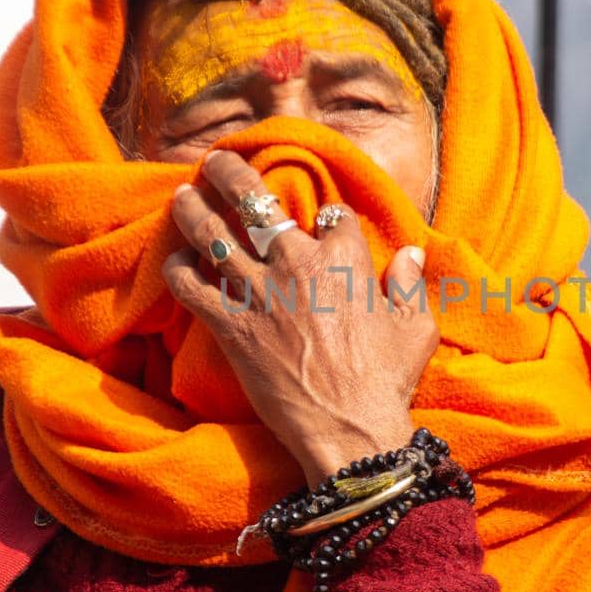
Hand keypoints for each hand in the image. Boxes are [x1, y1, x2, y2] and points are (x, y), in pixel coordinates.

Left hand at [161, 150, 438, 487]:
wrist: (349, 430)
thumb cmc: (387, 382)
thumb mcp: (415, 329)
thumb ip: (410, 285)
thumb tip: (411, 255)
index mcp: (345, 259)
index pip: (332, 215)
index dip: (327, 217)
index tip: (322, 224)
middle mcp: (298, 265)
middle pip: (257, 203)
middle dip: (231, 175)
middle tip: (216, 162)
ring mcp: (261, 295)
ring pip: (214, 236)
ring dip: (193, 210)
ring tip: (181, 194)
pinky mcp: (233, 328)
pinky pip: (192, 289)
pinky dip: (179, 271)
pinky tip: (174, 260)